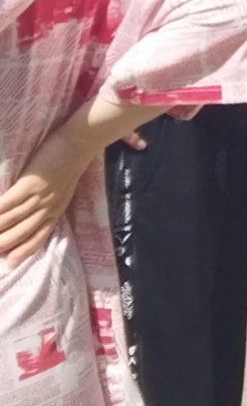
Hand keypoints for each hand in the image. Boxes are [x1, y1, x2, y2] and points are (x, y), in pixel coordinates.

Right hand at [0, 109, 136, 263]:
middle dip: (5, 245)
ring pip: (13, 220)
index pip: (38, 238)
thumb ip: (49, 203)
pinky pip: (9, 202)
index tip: (10, 264)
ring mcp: (39, 197)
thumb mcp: (63, 190)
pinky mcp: (31, 184)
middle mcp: (48, 209)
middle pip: (23, 233)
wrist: (80, 142)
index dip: (23, 251)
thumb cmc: (70, 162)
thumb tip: (31, 212)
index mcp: (56, 212)